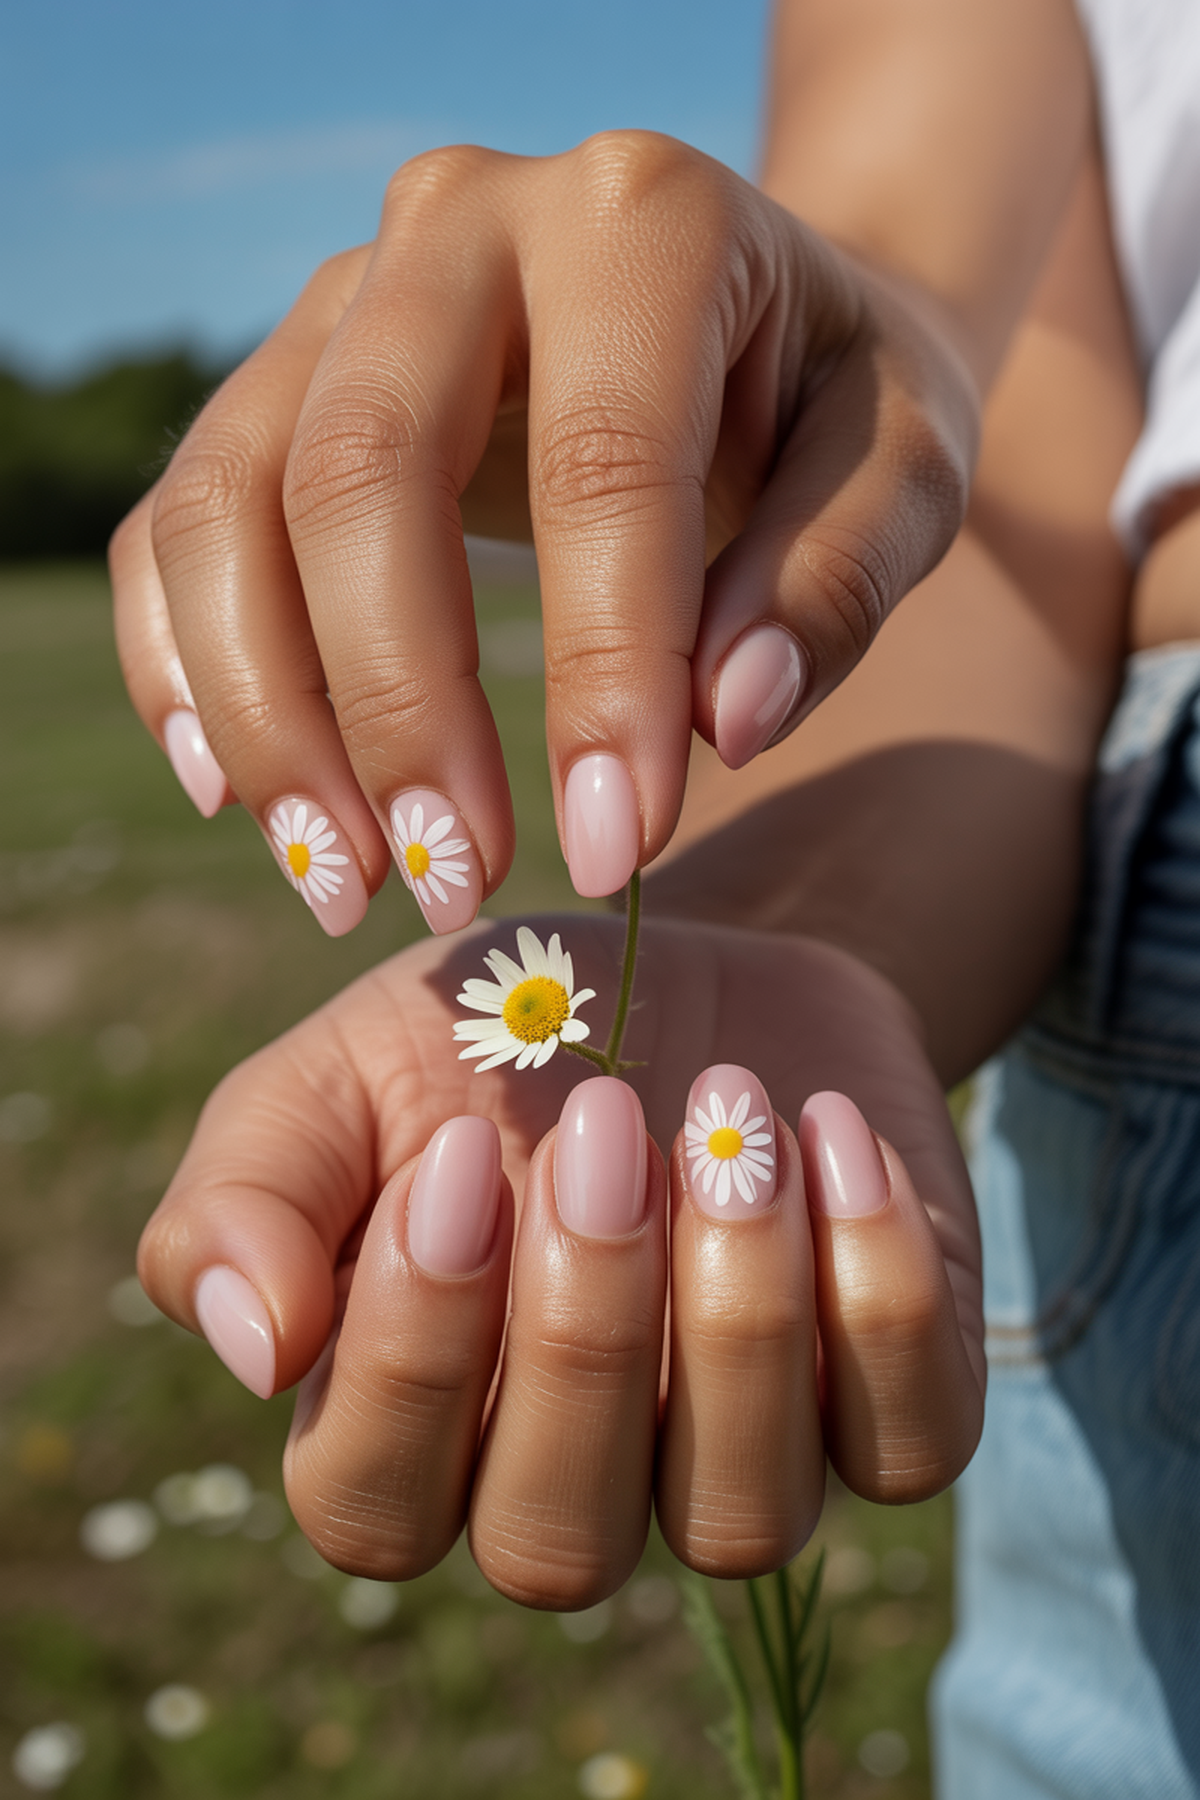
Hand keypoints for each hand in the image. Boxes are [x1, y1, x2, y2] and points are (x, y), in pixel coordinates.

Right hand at [109, 132, 975, 935]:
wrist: (751, 306)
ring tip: (344, 879)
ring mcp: (341, 294)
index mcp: (641, 221)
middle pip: (360, 470)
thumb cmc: (834, 397)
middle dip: (395, 707)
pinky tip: (237, 796)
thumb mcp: (908, 468)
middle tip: (451, 885)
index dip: (601, 674)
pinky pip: (177, 519)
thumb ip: (836, 580)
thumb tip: (722, 726)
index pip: (601, 463)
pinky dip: (185, 664)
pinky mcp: (278, 378)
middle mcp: (458, 222)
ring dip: (269, 714)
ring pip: (231, 500)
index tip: (616, 850)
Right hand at [137, 913, 982, 1603]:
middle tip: (604, 1120)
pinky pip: (910, 1442)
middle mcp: (572, 1477)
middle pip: (557, 1539)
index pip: (374, 1505)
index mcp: (413, 1427)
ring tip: (733, 1117)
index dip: (411, 1351)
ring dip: (740, 1312)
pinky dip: (883, 1291)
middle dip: (582, 1330)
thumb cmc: (490, 1036)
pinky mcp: (885, 1404)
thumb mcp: (339, 1076)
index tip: (457, 1155)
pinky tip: (832, 1134)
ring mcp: (736, 1454)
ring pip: (739, 1517)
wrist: (686, 960)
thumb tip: (255, 1345)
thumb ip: (247, 1195)